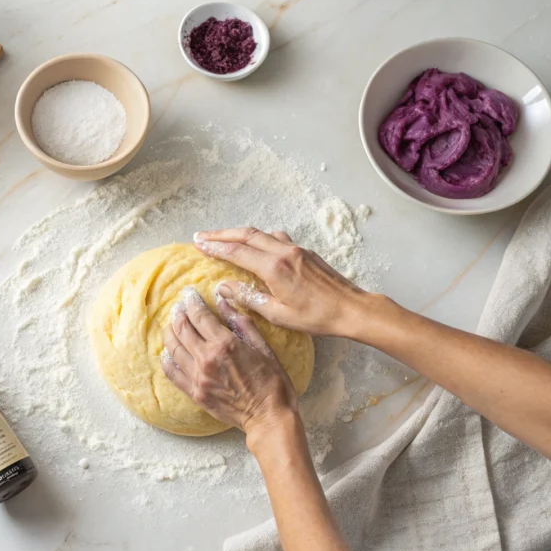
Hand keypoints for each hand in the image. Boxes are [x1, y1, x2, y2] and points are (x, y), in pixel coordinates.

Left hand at [161, 286, 297, 432]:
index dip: (192, 302)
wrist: (268, 417)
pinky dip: (167, 360)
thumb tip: (224, 302)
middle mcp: (207, 359)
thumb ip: (242, 323)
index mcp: (225, 344)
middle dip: (178, 314)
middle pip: (182, 329)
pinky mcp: (195, 393)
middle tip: (178, 306)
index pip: (200, 316)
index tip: (189, 293)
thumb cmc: (273, 383)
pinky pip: (172, 373)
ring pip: (173, 349)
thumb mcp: (263, 347)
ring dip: (170, 332)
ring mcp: (198, 378)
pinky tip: (166, 352)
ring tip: (172, 324)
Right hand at [194, 228, 368, 337]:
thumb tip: (224, 287)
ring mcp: (296, 249)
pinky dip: (259, 237)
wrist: (352, 309)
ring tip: (224, 238)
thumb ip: (249, 298)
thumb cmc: (317, 317)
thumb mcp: (279, 315)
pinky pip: (276, 237)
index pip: (237, 252)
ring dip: (239, 233)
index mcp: (274, 268)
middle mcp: (284, 252)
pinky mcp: (305, 251)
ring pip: (261, 233)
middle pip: (246, 235)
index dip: (215, 247)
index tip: (199, 244)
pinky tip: (256, 244)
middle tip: (202, 235)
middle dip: (221, 234)